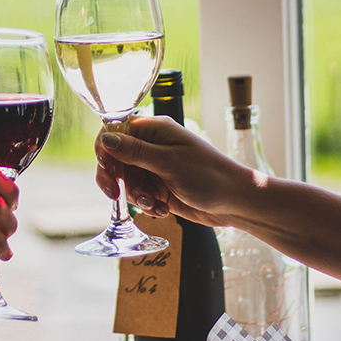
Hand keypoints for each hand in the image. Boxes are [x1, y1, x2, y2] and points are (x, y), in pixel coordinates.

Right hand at [95, 115, 254, 226]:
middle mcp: (152, 146)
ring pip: (125, 180)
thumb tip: (105, 139)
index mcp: (154, 130)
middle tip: (115, 195)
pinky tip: (162, 210)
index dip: (105, 151)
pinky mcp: (159, 188)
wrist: (235, 203)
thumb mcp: (169, 163)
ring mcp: (155, 167)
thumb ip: (135, 152)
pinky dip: (146, 204)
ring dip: (134, 195)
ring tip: (154, 204)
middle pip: (115, 159)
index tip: (108, 171)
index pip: (115, 132)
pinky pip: (138, 195)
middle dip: (116, 179)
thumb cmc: (209, 175)